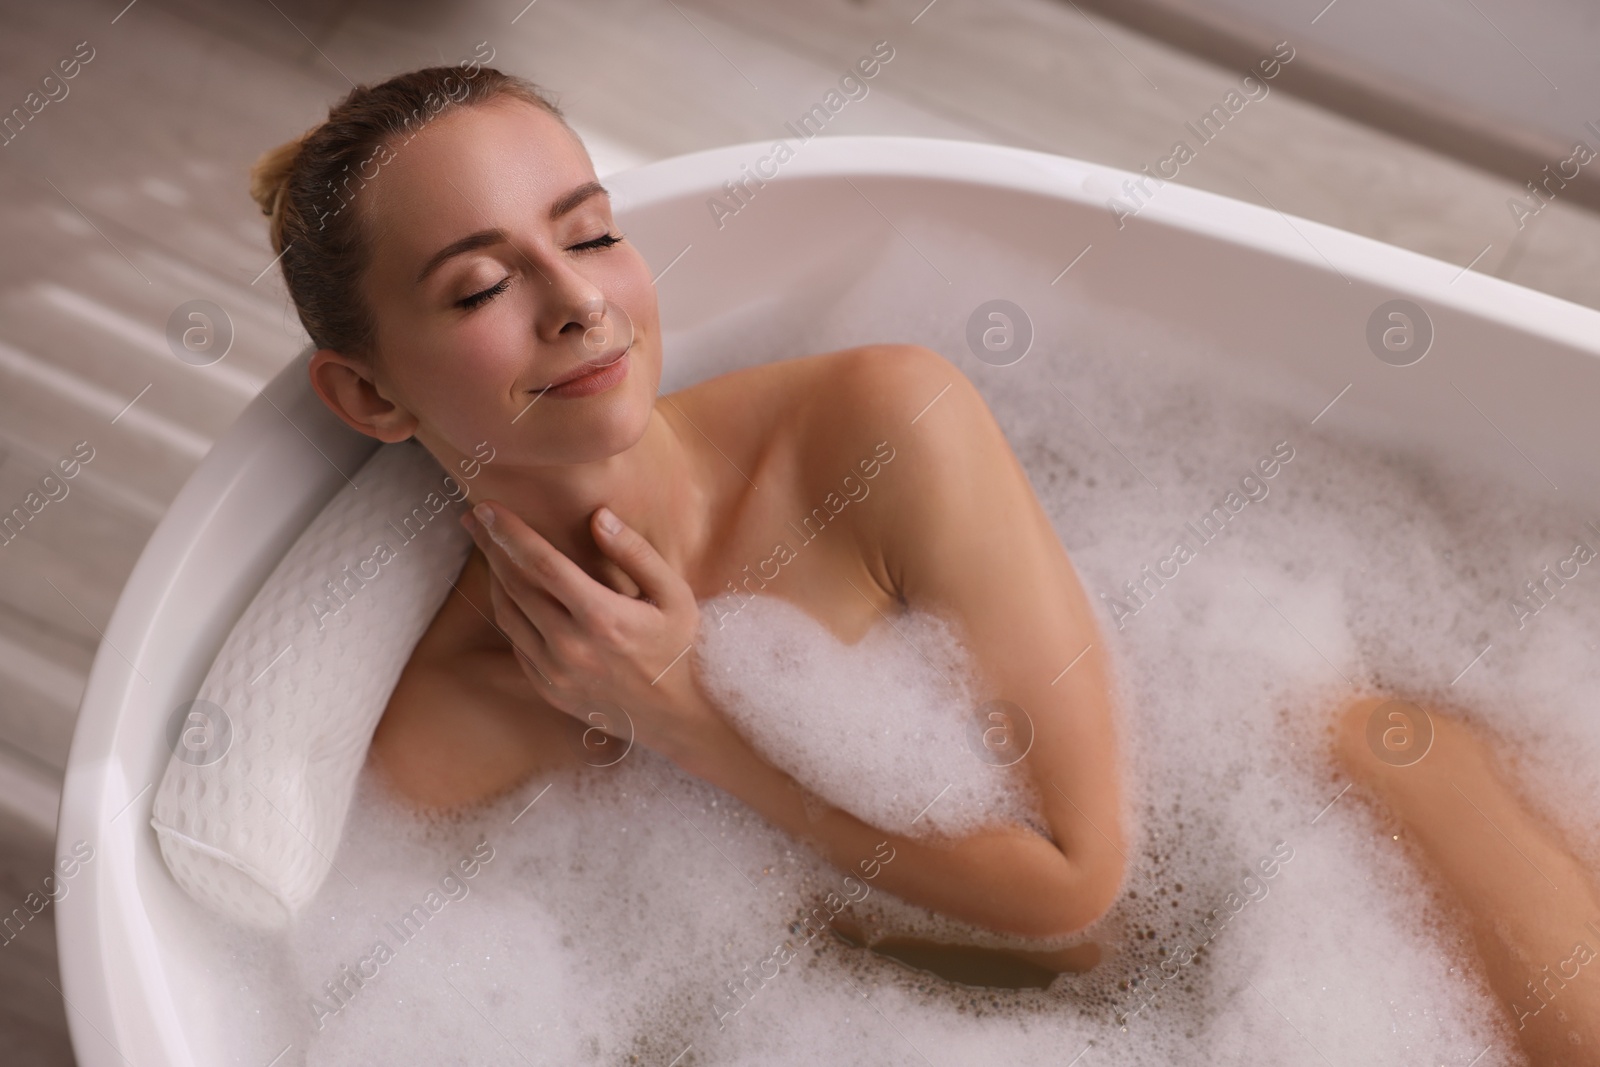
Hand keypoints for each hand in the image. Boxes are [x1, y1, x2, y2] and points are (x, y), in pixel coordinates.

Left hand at [461, 500, 715, 761]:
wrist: (675, 715)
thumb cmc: (677, 647)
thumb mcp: (674, 595)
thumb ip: (636, 553)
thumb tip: (599, 516)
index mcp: (602, 617)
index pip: (542, 564)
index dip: (510, 533)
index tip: (487, 508)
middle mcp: (571, 646)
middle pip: (516, 585)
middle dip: (492, 547)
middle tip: (475, 518)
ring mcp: (555, 672)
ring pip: (508, 613)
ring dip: (494, 577)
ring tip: (488, 549)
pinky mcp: (548, 688)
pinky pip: (516, 642)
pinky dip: (508, 610)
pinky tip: (509, 590)